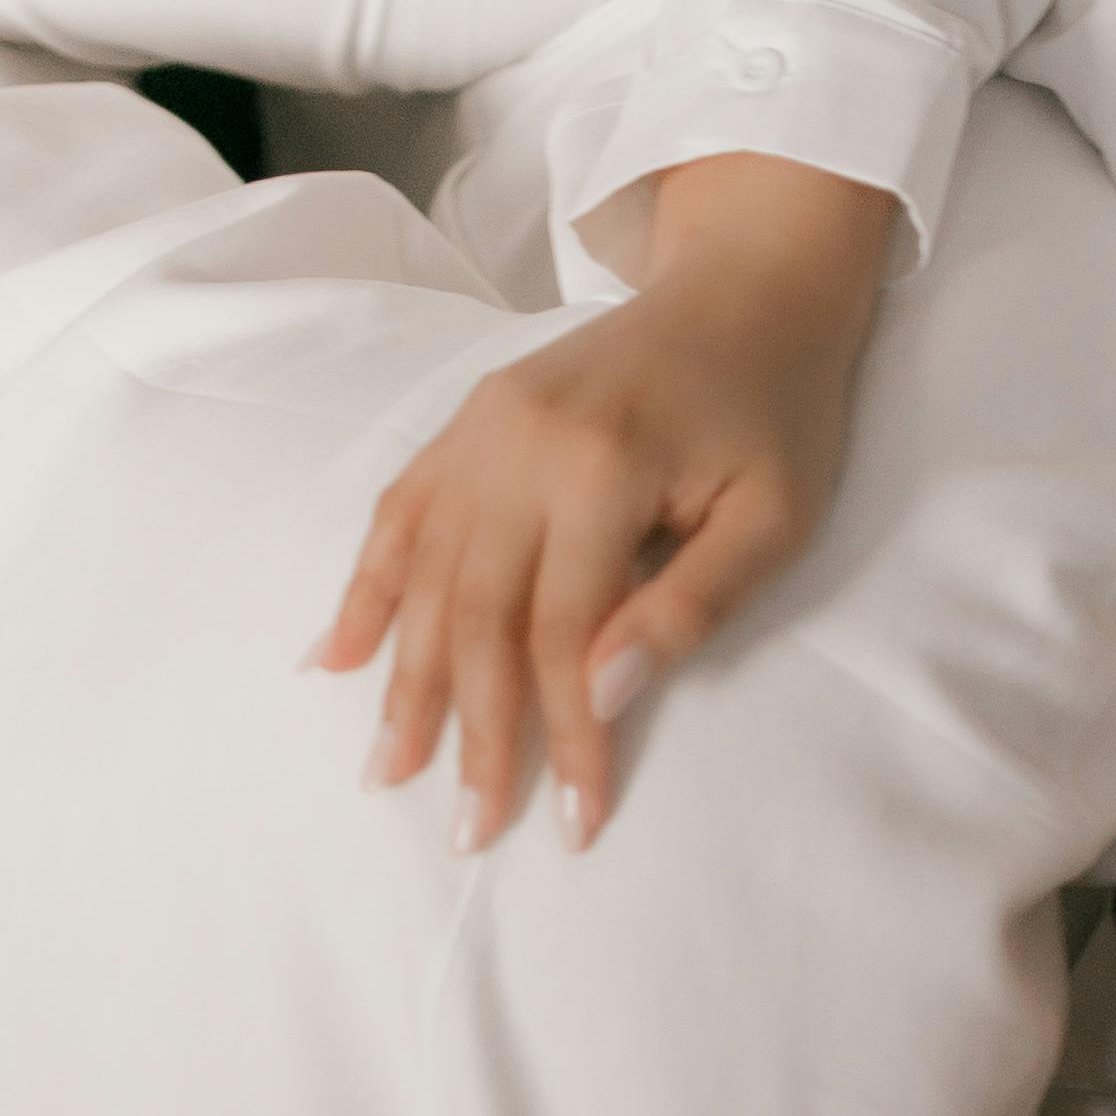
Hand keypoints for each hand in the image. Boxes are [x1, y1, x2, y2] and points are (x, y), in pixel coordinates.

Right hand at [315, 152, 890, 849]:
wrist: (745, 285)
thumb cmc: (776, 411)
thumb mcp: (772, 517)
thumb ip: (687, 606)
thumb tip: (601, 696)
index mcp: (601, 469)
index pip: (563, 637)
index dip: (561, 737)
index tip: (570, 820)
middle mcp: (520, 447)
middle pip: (475, 616)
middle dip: (468, 732)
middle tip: (465, 830)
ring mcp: (483, 429)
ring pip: (423, 575)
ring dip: (403, 680)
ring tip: (387, 768)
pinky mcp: (469, 421)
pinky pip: (400, 514)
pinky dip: (366, 589)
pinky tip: (339, 658)